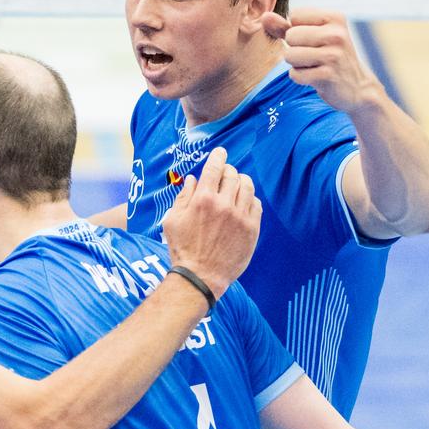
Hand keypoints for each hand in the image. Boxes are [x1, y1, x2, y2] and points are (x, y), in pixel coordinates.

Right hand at [160, 147, 258, 294]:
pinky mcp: (251, 228)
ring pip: (247, 187)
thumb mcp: (172, 221)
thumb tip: (193, 180)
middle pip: (233, 175)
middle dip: (228, 170)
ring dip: (241, 182)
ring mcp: (240, 216)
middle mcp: (224, 204)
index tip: (220, 152)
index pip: (214, 168)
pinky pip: (256, 204)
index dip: (218, 156)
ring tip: (236, 185)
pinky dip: (250, 199)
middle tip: (224, 173)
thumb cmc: (182, 249)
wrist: (200, 276)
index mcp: (203, 199)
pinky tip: (243, 203)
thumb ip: (183, 197)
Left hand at [265, 9, 378, 114]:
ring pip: (290, 55)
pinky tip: (316, 77)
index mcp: (335, 18)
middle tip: (314, 55)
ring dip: (296, 64)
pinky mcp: (327, 75)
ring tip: (314, 65)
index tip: (314, 40)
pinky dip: (300, 78)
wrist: (356, 86)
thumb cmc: (328, 56)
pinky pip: (295, 74)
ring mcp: (333, 55)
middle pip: (291, 35)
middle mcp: (337, 34)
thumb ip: (285, 26)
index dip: (297, 30)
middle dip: (295, 48)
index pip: (295, 15)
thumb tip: (264, 16)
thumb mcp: (311, 36)